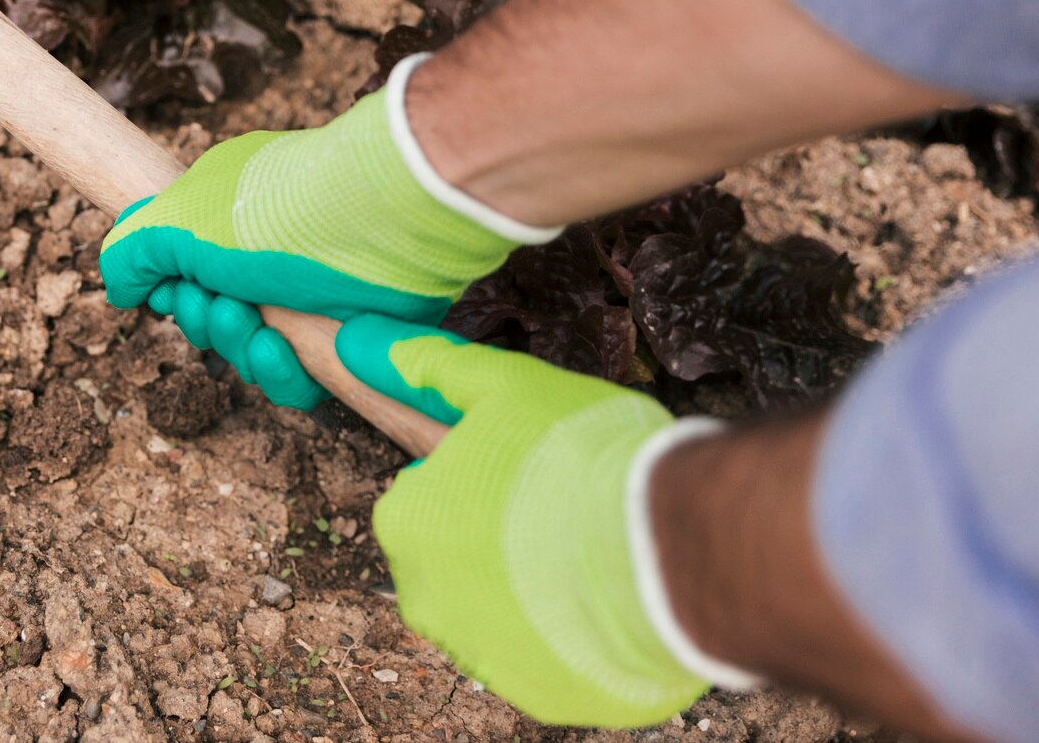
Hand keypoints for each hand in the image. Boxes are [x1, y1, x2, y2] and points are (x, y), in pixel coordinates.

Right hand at [99, 58, 553, 407]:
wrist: (380, 227)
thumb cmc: (277, 213)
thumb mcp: (179, 221)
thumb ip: (133, 253)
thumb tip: (118, 287)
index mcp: (224, 214)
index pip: (178, 265)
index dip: (170, 287)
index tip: (174, 288)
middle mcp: (262, 254)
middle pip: (208, 314)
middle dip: (203, 318)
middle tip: (220, 301)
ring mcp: (302, 295)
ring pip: (245, 352)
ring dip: (236, 346)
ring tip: (252, 322)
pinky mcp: (338, 335)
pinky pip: (291, 378)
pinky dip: (278, 372)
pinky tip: (280, 348)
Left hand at [334, 313, 715, 726]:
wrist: (671, 548)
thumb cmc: (580, 455)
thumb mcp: (504, 388)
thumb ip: (435, 370)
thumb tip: (367, 343)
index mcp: (406, 520)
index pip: (430, 494)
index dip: (486, 475)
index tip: (532, 470)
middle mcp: (424, 597)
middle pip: (460, 555)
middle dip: (504, 534)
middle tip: (568, 508)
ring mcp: (481, 654)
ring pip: (503, 608)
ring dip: (538, 584)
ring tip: (597, 551)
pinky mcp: (539, 695)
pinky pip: (549, 656)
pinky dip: (572, 633)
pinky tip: (610, 600)